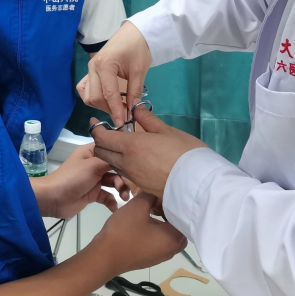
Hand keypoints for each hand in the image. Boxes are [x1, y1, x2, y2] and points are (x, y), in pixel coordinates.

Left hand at [32, 143, 121, 218]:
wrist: (53, 199)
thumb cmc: (71, 178)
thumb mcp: (92, 165)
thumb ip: (110, 161)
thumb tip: (126, 157)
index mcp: (92, 152)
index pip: (112, 149)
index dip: (124, 155)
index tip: (137, 163)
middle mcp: (95, 164)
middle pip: (116, 168)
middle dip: (124, 177)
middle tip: (129, 187)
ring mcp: (94, 180)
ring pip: (114, 182)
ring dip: (121, 189)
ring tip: (123, 197)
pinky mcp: (93, 194)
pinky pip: (107, 196)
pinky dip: (112, 201)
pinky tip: (115, 207)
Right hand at [79, 21, 152, 126]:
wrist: (134, 33)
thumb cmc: (138, 48)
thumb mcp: (139, 71)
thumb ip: (134, 92)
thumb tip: (132, 112)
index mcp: (104, 65)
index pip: (108, 94)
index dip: (115, 110)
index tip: (122, 123)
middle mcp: (92, 68)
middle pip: (95, 97)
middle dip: (108, 109)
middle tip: (124, 114)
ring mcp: (89, 69)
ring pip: (88, 96)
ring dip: (100, 105)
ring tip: (116, 106)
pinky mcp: (90, 71)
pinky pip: (85, 89)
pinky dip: (93, 97)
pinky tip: (105, 99)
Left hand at [89, 108, 206, 197]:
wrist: (198, 184)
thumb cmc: (184, 153)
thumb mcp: (167, 131)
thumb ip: (148, 119)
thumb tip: (135, 108)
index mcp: (130, 146)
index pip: (101, 137)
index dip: (96, 129)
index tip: (96, 122)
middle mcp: (125, 162)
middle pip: (102, 152)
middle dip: (102, 142)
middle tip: (112, 134)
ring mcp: (131, 177)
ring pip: (112, 163)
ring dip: (112, 154)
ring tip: (126, 146)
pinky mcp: (139, 187)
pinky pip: (124, 174)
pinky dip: (123, 165)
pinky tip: (137, 160)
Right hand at [90, 193, 186, 275]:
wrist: (104, 256)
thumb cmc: (124, 232)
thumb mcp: (137, 207)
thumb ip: (150, 196)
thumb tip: (155, 194)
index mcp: (174, 238)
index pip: (183, 217)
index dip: (174, 204)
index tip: (165, 195)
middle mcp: (172, 250)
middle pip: (178, 228)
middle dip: (170, 215)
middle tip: (159, 203)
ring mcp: (160, 256)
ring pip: (168, 236)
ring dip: (161, 224)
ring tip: (150, 211)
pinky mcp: (149, 259)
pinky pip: (158, 242)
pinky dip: (154, 233)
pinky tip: (142, 225)